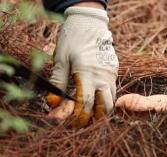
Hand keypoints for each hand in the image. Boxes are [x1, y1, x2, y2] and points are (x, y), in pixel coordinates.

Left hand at [46, 6, 117, 126]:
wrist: (89, 22)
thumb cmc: (72, 39)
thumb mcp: (60, 59)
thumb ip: (57, 82)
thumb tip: (53, 103)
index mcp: (87, 73)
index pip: (85, 103)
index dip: (78, 117)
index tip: (70, 124)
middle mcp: (102, 75)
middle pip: (104, 107)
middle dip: (93, 119)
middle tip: (80, 123)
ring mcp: (110, 73)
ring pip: (110, 101)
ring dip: (99, 111)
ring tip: (86, 115)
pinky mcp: (114, 70)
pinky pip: (112, 91)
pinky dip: (103, 100)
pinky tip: (92, 101)